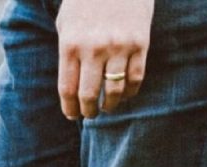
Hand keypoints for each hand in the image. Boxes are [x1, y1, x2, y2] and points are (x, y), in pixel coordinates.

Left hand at [56, 0, 153, 118]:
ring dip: (110, 105)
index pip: (68, 89)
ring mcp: (118, 47)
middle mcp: (93, 49)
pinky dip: (130, 92)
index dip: (70, 108)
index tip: (73, 115)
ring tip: (107, 107)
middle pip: (89, 95)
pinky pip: (136, 78)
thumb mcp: (66, 25)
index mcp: (70, 46)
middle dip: (88, 111)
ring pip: (115, 91)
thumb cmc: (85, 3)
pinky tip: (125, 95)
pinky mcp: (140, 43)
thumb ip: (67, 54)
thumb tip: (70, 88)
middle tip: (90, 114)